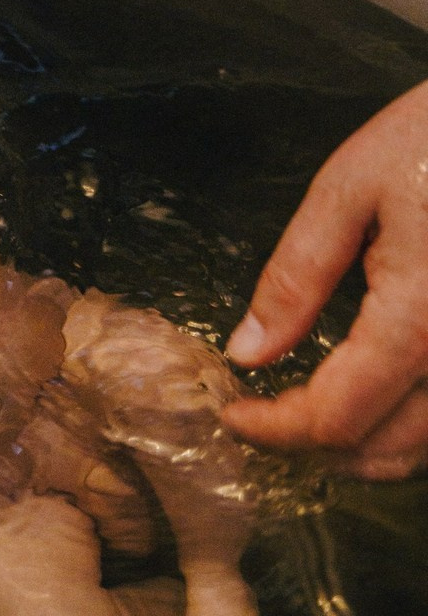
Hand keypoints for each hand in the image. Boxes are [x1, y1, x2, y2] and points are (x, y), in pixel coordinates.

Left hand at [222, 78, 427, 478]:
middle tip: (259, 415)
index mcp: (421, 320)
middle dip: (313, 446)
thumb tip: (245, 351)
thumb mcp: (347, 191)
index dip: (274, 430)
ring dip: (364, 447)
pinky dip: (409, 428)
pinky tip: (371, 397)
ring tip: (302, 412)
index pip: (337, 416)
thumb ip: (296, 276)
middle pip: (386, 448)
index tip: (231, 414)